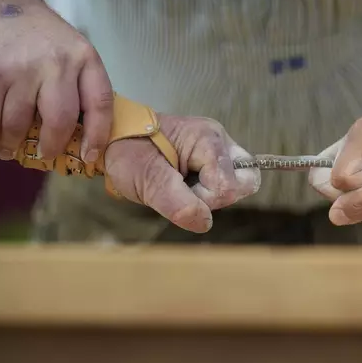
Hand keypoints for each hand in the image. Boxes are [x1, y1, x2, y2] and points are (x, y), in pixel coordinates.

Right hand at [0, 0, 111, 162]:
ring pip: (18, 125)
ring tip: (10, 148)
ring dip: (13, 144)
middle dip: (52, 146)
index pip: (100, 104)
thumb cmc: (45, 39)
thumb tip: (87, 135)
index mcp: (85, 60)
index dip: (98, 136)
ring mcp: (20, 70)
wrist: (4, 7)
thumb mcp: (77, 54)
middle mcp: (56, 64)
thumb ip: (83, 87)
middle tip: (46, 153)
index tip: (90, 155)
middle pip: (59, 121)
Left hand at [104, 114, 260, 232]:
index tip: (176, 191)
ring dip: (211, 195)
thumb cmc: (128, 152)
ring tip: (181, 187)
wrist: (114, 140)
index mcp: (208, 139)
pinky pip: (226, 184)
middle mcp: (220, 141)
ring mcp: (219, 150)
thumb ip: (176, 201)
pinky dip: (207, 193)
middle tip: (188, 192)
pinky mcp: (214, 161)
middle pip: (247, 180)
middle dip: (219, 196)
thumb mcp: (146, 178)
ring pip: (239, 185)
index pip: (228, 184)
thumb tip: (204, 223)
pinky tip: (185, 186)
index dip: (206, 198)